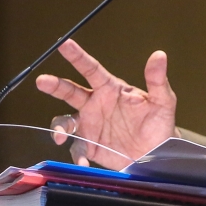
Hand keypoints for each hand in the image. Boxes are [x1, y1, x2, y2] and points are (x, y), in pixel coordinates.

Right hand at [35, 39, 177, 168]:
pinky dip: (77, 155)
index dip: (78, 56)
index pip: (92, 69)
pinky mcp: (90, 146)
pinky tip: (84, 161)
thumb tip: (159, 55)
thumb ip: (157, 80)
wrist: (157, 154)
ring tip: (61, 136)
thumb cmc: (159, 123)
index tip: (65, 44)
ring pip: (66, 122)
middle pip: (70, 91)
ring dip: (60, 128)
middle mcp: (96, 104)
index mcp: (111, 89)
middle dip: (55, 86)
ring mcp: (90, 125)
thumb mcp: (163, 101)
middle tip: (42, 81)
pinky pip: (77, 148)